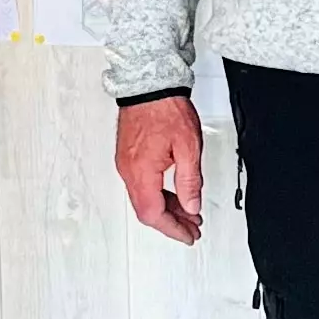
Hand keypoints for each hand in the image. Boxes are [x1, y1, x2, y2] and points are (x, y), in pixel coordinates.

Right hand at [116, 95, 203, 245]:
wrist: (149, 83)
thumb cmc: (165, 108)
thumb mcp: (188, 147)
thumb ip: (190, 182)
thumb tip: (192, 207)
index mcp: (141, 172)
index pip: (154, 215)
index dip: (173, 229)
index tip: (189, 236)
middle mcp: (128, 170)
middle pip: (147, 209)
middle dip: (172, 221)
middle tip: (192, 227)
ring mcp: (126, 162)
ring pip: (144, 197)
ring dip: (166, 207)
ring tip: (189, 210)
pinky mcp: (128, 154)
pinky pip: (141, 183)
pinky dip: (158, 192)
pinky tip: (174, 192)